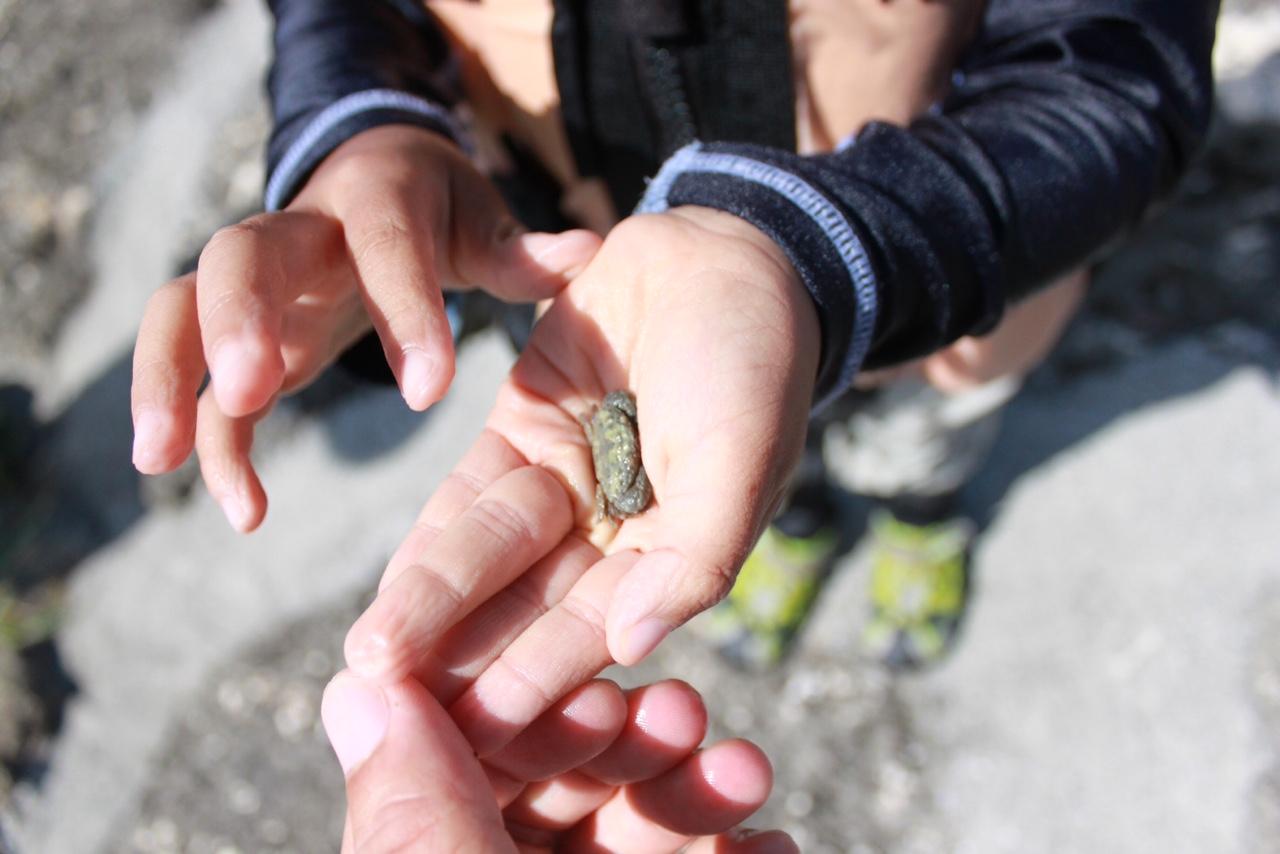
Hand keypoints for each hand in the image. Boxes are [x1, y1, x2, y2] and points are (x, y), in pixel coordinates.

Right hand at [129, 124, 599, 529]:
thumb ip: (523, 250)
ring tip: (160, 458)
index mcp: (377, 201)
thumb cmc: (438, 209)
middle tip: (250, 388)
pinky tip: (244, 512)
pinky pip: (207, 385)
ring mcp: (259, 285)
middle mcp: (301, 234)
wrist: (370, 173)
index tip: (429, 391)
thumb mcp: (481, 219)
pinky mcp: (242, 336)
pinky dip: (211, 442)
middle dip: (237, 318)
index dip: (401, 310)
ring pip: (181, 310)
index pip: (381, 244)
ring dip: (167, 377)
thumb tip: (592, 250)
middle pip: (240, 256)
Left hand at [323, 672, 796, 851]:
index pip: (474, 778)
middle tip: (685, 712)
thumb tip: (352, 692)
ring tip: (746, 770)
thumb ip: (408, 808)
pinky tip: (775, 841)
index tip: (591, 692)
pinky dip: (739, 852)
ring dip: (696, 790)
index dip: (535, 726)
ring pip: (637, 827)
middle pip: (568, 792)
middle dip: (635, 746)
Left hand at [341, 206, 818, 751]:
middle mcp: (613, 531)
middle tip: (397, 706)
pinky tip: (389, 590)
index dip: (539, 679)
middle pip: (531, 604)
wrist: (722, 251)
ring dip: (433, 604)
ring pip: (490, 553)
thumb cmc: (753, 357)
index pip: (598, 628)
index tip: (478, 733)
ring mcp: (565, 480)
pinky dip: (432, 538)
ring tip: (372, 658)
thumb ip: (697, 553)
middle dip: (467, 655)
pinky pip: (468, 491)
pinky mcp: (522, 430)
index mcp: (673, 552)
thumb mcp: (743, 454)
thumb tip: (636, 644)